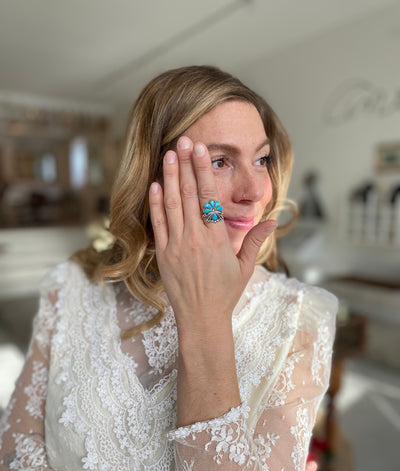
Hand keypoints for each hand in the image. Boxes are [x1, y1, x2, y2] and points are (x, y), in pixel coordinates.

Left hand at [149, 136, 275, 324]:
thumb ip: (255, 240)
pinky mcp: (164, 255)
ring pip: (172, 205)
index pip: (209, 197)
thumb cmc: (225, 293)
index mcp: (217, 239)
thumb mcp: (245, 267)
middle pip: (189, 194)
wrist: (201, 318)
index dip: (203, 171)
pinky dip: (156, 203)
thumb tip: (273, 218)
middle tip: (182, 141)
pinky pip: (159, 224)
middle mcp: (195, 239)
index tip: (199, 150)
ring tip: (168, 155)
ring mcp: (177, 246)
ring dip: (169, 178)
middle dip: (185, 165)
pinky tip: (155, 185)